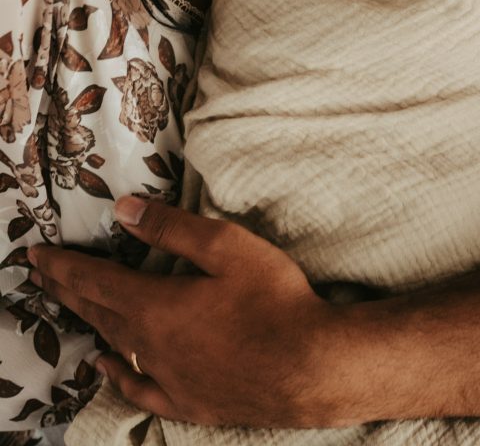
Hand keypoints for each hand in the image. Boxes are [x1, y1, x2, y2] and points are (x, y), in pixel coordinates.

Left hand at [27, 198, 352, 427]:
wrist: (311, 366)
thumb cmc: (273, 300)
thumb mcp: (226, 247)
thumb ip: (171, 228)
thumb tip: (125, 210)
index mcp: (156, 305)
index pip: (96, 281)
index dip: (64, 266)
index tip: (36, 255)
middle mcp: (150, 346)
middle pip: (97, 312)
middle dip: (66, 289)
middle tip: (40, 275)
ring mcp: (167, 378)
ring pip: (113, 346)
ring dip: (87, 322)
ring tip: (66, 307)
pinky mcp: (189, 401)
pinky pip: (137, 388)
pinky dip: (115, 374)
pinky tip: (105, 367)